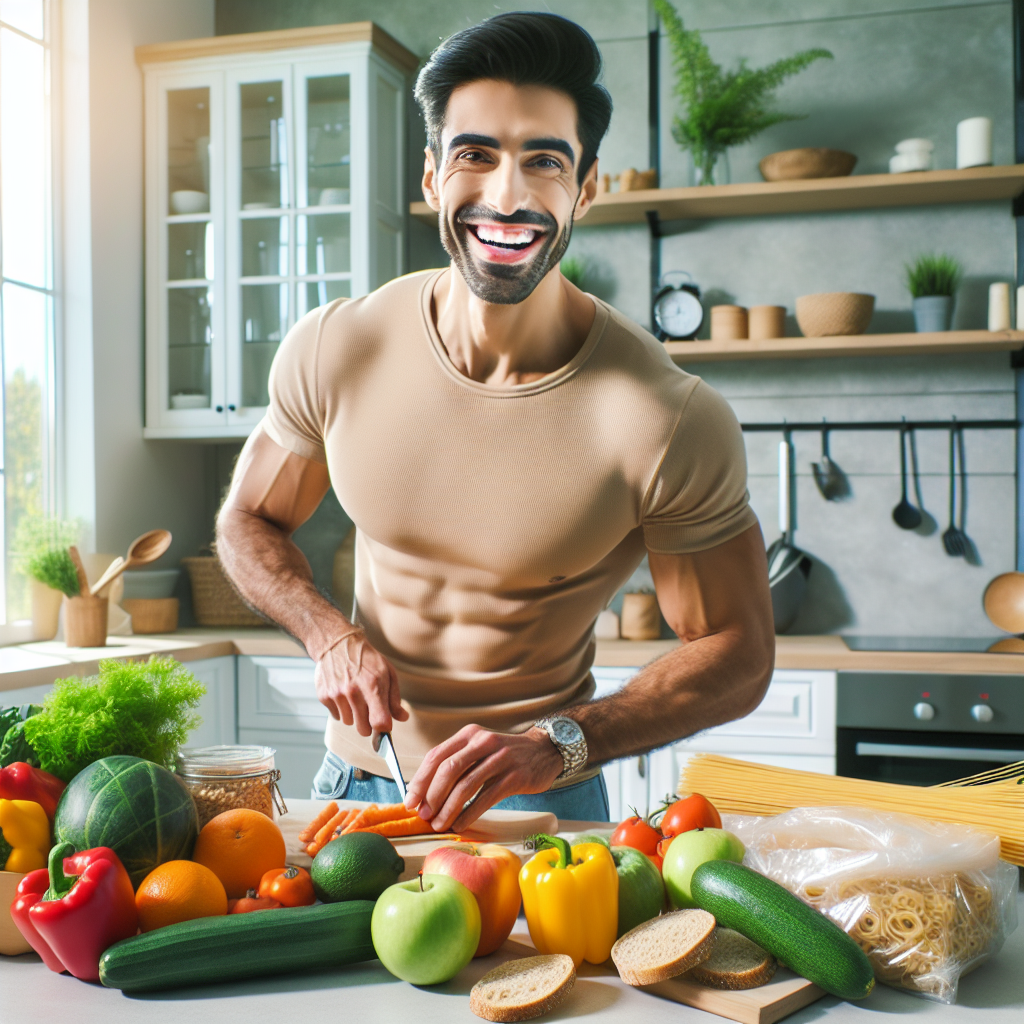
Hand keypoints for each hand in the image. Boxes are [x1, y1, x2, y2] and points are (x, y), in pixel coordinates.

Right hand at [314, 633, 407, 735]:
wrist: (337, 643)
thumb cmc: (367, 659)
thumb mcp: (388, 672)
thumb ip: (394, 698)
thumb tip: (402, 718)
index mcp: (373, 685)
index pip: (379, 721)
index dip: (383, 730)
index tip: (385, 730)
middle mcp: (353, 692)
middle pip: (363, 729)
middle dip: (368, 724)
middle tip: (369, 711)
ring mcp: (337, 694)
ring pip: (349, 723)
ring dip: (353, 715)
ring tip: (355, 697)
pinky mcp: (324, 696)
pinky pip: (336, 716)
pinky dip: (341, 709)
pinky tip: (343, 693)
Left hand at [405, 725, 563, 832]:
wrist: (544, 751)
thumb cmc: (505, 755)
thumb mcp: (479, 749)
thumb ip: (456, 764)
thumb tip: (424, 793)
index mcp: (469, 734)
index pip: (436, 755)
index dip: (420, 780)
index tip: (410, 801)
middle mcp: (483, 742)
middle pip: (449, 769)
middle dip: (432, 795)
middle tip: (424, 815)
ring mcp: (500, 758)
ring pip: (466, 785)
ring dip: (448, 808)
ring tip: (439, 824)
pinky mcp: (514, 776)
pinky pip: (486, 797)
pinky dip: (469, 813)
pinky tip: (460, 823)